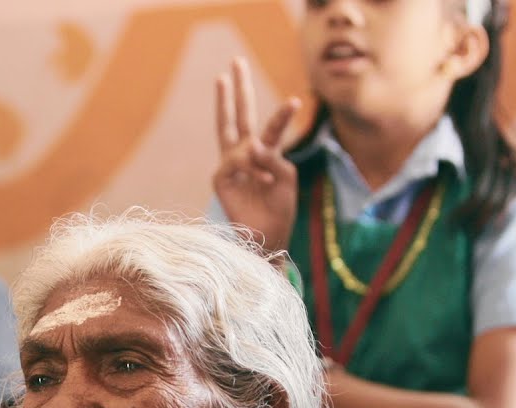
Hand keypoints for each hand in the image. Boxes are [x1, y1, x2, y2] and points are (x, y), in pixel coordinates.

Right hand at [214, 57, 301, 254]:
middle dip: (236, 90)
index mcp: (261, 154)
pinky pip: (236, 161)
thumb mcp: (286, 176)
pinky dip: (253, 168)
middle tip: (234, 62)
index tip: (294, 98)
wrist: (268, 237)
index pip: (263, 124)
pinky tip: (264, 182)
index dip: (277, 111)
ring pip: (236, 137)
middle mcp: (243, 155)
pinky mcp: (221, 179)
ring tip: (268, 177)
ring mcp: (230, 166)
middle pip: (237, 116)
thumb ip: (272, 155)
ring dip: (255, 153)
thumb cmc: (279, 208)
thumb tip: (251, 147)